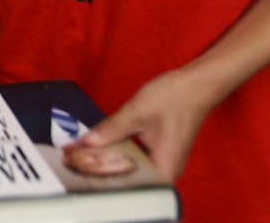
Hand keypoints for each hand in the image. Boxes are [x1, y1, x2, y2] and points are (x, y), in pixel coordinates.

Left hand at [72, 66, 217, 180]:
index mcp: (164, 169)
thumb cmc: (175, 97)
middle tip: (72, 158)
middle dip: (100, 167)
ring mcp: (164, 162)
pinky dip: (118, 149)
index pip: (128, 185)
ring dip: (108, 157)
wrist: (197, 84)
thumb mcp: (136, 112)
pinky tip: (100, 144)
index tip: (78, 168)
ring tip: (79, 152)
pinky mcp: (160, 151)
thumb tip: (87, 142)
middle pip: (128, 177)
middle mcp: (166, 171)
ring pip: (130, 166)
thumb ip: (111, 129)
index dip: (101, 177)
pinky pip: (135, 156)